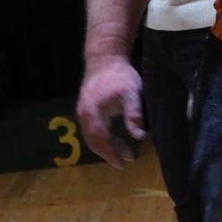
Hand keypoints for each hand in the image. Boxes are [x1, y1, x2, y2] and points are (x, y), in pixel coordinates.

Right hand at [76, 54, 145, 168]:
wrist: (105, 57)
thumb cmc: (120, 75)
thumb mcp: (132, 93)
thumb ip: (134, 114)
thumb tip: (139, 136)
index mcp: (93, 112)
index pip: (100, 140)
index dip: (111, 154)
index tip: (123, 164)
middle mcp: (83, 114)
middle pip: (94, 141)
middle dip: (109, 152)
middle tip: (127, 158)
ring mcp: (82, 111)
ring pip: (91, 136)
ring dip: (106, 145)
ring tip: (124, 151)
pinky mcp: (85, 108)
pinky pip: (91, 129)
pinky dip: (102, 137)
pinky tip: (114, 138)